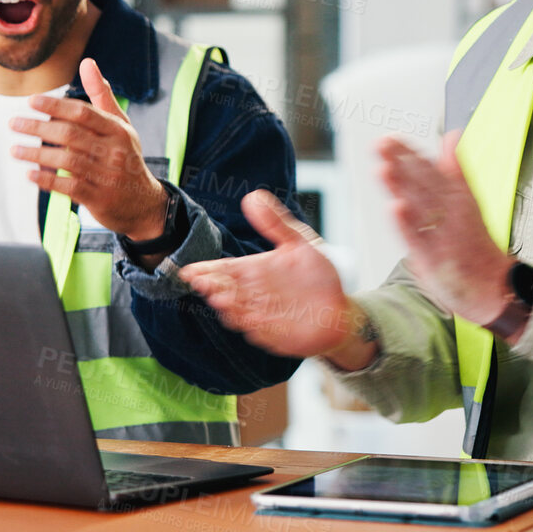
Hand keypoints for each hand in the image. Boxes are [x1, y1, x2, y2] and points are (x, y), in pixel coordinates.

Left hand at [10, 58, 167, 240]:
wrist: (144, 202)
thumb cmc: (126, 157)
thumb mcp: (121, 125)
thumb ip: (101, 95)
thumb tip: (87, 62)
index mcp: (118, 130)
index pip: (83, 113)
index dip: (55, 105)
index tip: (31, 101)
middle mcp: (114, 152)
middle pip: (70, 135)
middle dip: (38, 128)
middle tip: (13, 123)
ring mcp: (107, 176)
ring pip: (66, 161)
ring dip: (36, 154)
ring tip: (15, 149)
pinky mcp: (99, 199)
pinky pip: (69, 188)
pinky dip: (47, 181)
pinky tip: (29, 174)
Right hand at [181, 191, 365, 363]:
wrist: (341, 309)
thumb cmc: (318, 275)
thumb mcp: (299, 243)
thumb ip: (275, 223)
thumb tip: (253, 197)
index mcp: (254, 271)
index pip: (222, 270)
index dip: (205, 271)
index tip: (191, 271)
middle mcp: (253, 294)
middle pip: (223, 291)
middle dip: (212, 288)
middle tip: (205, 284)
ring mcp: (261, 316)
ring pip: (235, 313)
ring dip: (228, 308)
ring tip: (223, 299)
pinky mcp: (273, 334)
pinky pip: (258, 332)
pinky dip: (252, 325)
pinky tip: (249, 317)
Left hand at [378, 133, 513, 327]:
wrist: (495, 288)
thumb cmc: (476, 245)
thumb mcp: (469, 201)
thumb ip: (455, 169)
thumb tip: (451, 137)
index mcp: (460, 198)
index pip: (433, 171)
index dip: (411, 154)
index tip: (392, 139)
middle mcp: (453, 215)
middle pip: (426, 184)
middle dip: (402, 163)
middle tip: (383, 145)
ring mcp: (445, 237)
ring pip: (421, 208)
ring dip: (402, 188)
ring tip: (385, 169)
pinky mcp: (436, 260)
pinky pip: (420, 240)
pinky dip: (408, 225)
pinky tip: (396, 209)